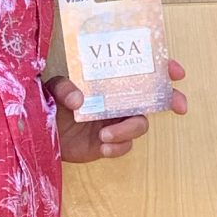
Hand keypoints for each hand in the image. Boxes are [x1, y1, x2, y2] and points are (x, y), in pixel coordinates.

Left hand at [49, 59, 187, 160]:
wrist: (37, 133)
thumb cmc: (47, 103)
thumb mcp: (52, 87)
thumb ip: (63, 88)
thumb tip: (79, 100)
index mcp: (108, 82)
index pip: (140, 70)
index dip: (162, 69)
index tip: (175, 72)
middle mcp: (117, 101)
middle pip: (152, 98)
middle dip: (171, 99)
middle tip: (179, 106)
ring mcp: (114, 122)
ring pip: (139, 124)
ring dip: (128, 129)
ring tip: (105, 135)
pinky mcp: (107, 143)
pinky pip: (124, 146)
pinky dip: (118, 147)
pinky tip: (103, 147)